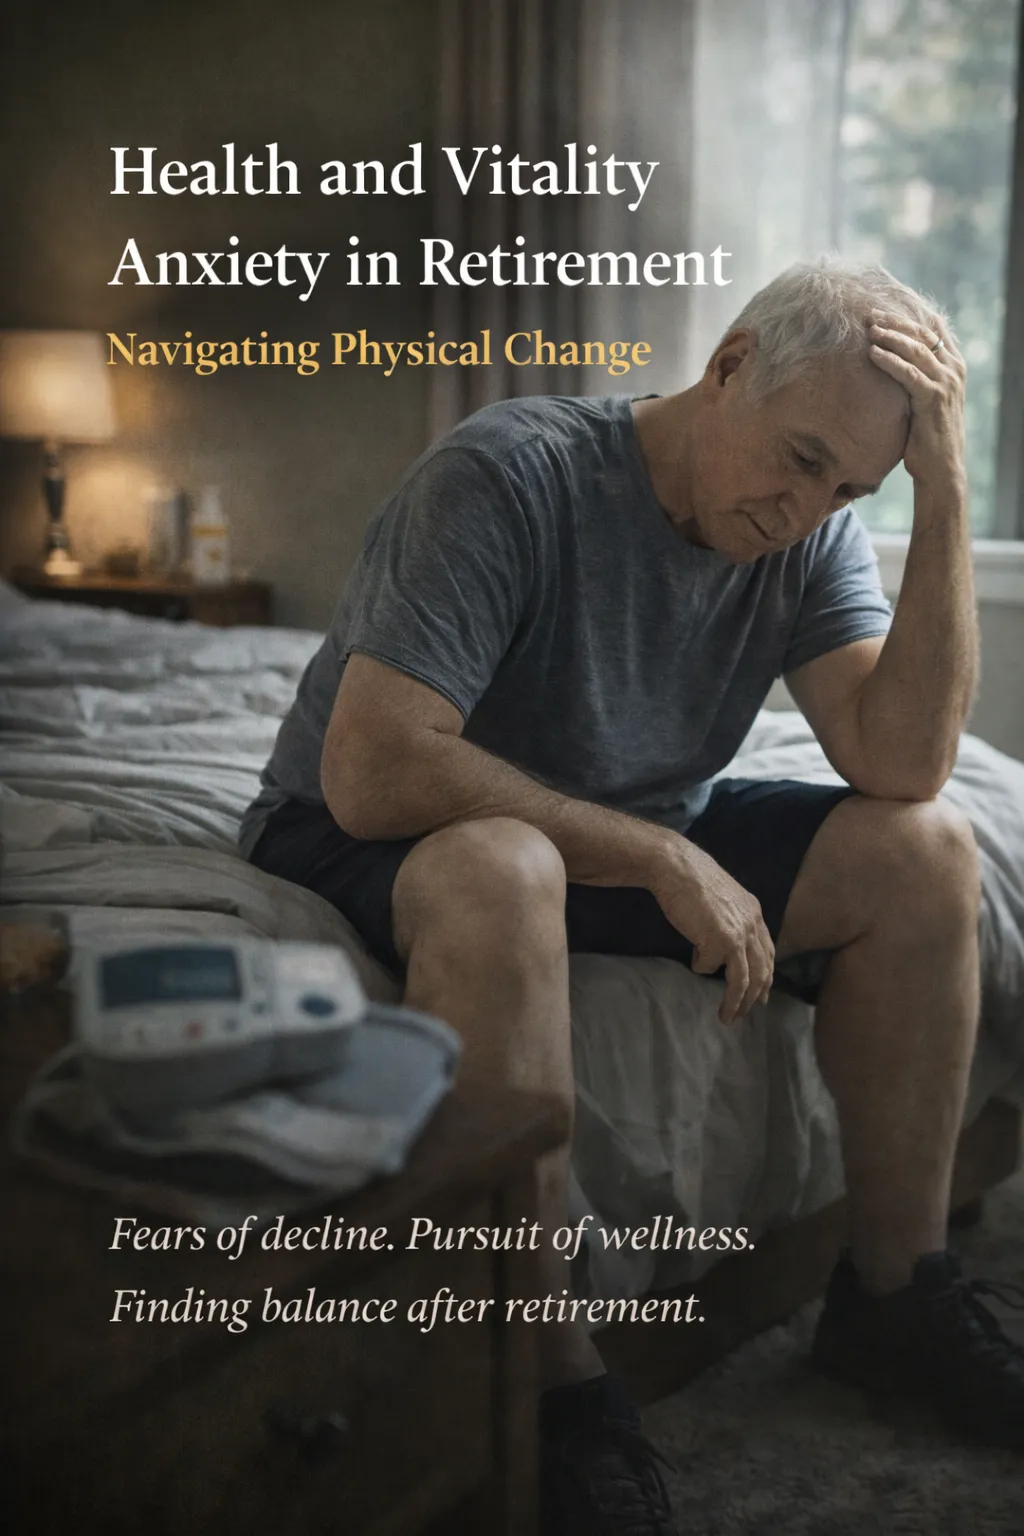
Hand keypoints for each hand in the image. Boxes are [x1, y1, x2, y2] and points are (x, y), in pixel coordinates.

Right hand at [650, 840, 773, 1024]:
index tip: (762, 996)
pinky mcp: (720, 941)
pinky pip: (709, 967)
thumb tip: (723, 946)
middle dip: (753, 997)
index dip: (766, 976)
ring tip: (726, 1016)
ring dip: (735, 1002)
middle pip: (761, 972)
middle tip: (743, 1014)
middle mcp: (752, 924)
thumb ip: (730, 920)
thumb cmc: (690, 878)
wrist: (676, 866)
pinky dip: (701, 967)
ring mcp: (738, 934)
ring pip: (743, 980)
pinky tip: (694, 960)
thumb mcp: (722, 898)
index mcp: (754, 913)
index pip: (768, 952)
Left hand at [866, 310, 966, 493]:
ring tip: (868, 329)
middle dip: (895, 322)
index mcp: (954, 366)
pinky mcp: (933, 399)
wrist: (941, 467)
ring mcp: (946, 383)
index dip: (909, 317)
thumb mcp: (925, 401)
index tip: (885, 308)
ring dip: (890, 337)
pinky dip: (890, 361)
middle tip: (870, 315)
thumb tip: (892, 363)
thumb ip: (918, 378)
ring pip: (916, 349)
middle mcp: (953, 370)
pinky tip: (872, 354)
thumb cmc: (928, 436)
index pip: (934, 330)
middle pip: (923, 334)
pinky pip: (908, 373)